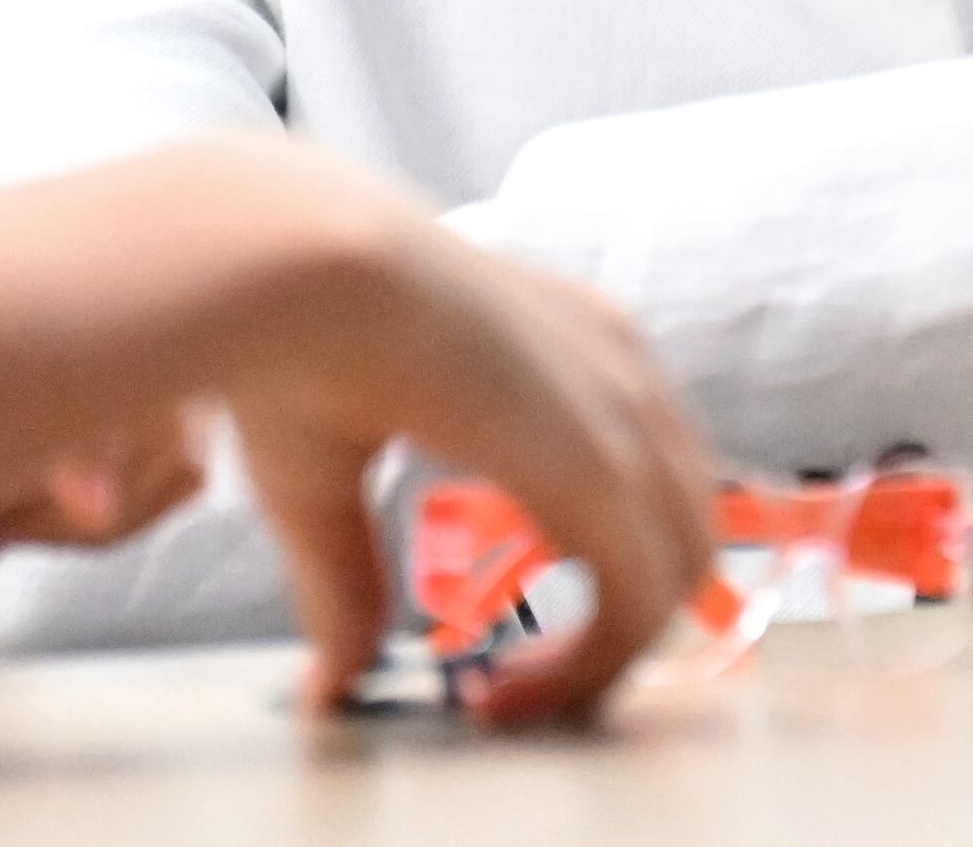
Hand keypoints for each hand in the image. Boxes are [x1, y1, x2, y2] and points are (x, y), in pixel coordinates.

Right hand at [195, 147, 716, 725]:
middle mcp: (618, 364)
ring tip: (514, 701)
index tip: (519, 624)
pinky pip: (639, 605)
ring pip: (678, 570)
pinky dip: (589, 668)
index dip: (602, 556)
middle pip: (681, 522)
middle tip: (532, 679)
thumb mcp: (325, 478)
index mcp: (569, 337)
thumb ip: (350, 581)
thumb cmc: (292, 341)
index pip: (642, 462)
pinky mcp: (604, 469)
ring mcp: (624, 412)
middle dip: (624, 615)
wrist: (291, 271)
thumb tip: (332, 685)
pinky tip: (505, 694)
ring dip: (608, 655)